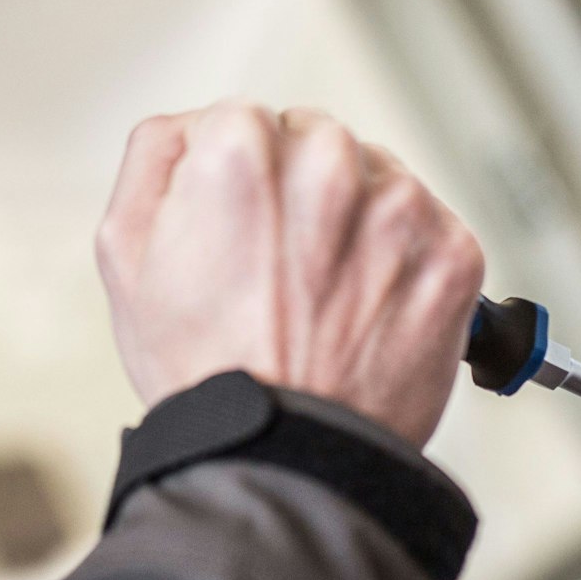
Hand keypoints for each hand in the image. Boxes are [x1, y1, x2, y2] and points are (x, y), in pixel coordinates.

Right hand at [96, 101, 485, 447]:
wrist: (286, 459)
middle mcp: (329, 164)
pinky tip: (369, 309)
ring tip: (327, 297)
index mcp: (242, 150)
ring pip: (378, 180)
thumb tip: (193, 126)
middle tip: (284, 271)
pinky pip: (431, 228)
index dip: (240, 180)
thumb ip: (155, 157)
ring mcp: (399, 208)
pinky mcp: (453, 253)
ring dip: (359, 222)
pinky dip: (408, 262)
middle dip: (302, 192)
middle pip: (318, 142)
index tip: (243, 231)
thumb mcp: (126, 253)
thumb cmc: (207, 370)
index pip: (250, 121)